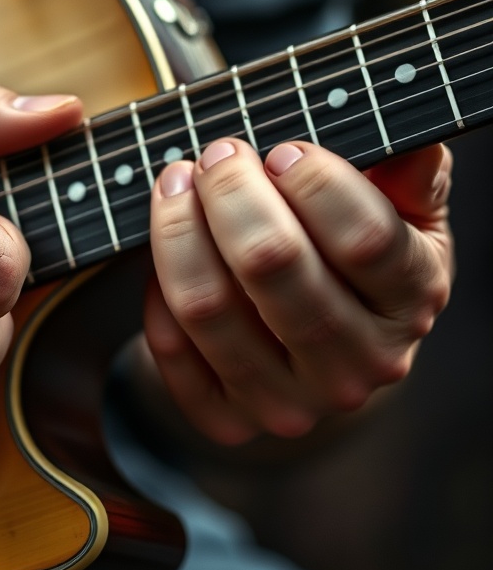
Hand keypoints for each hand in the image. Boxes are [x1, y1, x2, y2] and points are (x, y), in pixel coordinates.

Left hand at [144, 138, 452, 443]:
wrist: (317, 355)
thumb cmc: (354, 264)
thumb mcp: (404, 216)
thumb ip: (411, 176)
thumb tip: (413, 149)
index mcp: (411, 300)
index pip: (364, 237)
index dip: (315, 183)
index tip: (280, 151)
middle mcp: (357, 364)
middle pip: (272, 264)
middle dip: (230, 194)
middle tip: (216, 155)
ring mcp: (291, 402)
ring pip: (208, 307)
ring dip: (178, 232)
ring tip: (175, 185)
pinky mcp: (228, 419)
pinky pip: (171, 349)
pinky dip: (155, 293)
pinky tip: (165, 255)